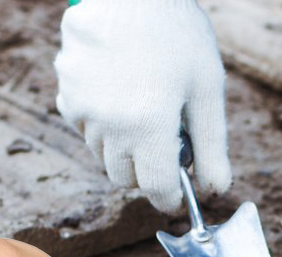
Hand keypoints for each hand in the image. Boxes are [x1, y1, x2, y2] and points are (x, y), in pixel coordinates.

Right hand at [54, 0, 230, 212]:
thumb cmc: (178, 34)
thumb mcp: (207, 89)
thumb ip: (213, 146)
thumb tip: (216, 191)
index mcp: (149, 126)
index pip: (156, 190)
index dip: (171, 197)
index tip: (179, 194)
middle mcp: (109, 125)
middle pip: (125, 179)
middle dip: (147, 171)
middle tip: (166, 141)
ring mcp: (82, 109)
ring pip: (103, 154)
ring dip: (123, 147)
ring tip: (143, 106)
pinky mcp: (65, 92)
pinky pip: (84, 127)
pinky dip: (102, 123)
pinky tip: (119, 91)